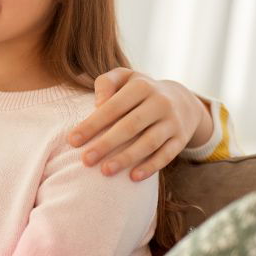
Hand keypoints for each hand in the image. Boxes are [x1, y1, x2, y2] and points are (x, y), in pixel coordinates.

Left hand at [67, 68, 211, 181]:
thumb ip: (106, 83)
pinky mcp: (181, 139)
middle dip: (106, 144)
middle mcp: (160, 102)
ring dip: (126, 158)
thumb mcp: (124, 77)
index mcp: (141, 86)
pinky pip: (167, 155)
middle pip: (130, 126)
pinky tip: (133, 178)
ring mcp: (173, 122)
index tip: (73, 141)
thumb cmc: (139, 90)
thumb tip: (97, 104)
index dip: (92, 124)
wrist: (182, 100)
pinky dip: (151, 167)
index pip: (112, 107)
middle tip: (86, 160)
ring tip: (105, 171)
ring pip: (149, 142)